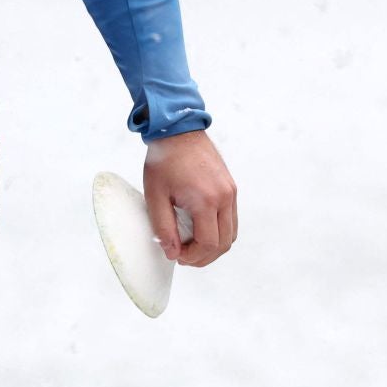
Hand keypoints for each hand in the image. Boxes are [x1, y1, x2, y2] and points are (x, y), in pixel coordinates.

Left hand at [142, 128, 236, 266]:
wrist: (178, 130)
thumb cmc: (165, 159)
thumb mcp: (155, 196)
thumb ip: (164, 227)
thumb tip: (172, 252)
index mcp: (206, 200)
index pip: (209, 244)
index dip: (193, 257)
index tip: (177, 256)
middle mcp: (225, 197)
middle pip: (224, 243)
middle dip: (204, 256)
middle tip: (184, 256)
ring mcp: (230, 191)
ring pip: (231, 233)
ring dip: (214, 246)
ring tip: (191, 246)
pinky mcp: (230, 187)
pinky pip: (231, 219)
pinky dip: (219, 231)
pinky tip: (200, 230)